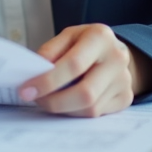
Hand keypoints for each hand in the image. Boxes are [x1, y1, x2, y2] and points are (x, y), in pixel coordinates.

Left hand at [17, 24, 139, 117]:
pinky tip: (67, 103)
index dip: (48, 81)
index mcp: (101, 37)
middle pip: (85, 92)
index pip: (73, 64)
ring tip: (49, 100)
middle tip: (36, 100)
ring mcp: (125, 80)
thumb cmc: (85, 43)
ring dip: (64, 109)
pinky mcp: (125, 98)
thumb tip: (34, 73)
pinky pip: (97, 114)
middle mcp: (117, 58)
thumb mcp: (67, 36)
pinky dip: (76, 112)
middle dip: (55, 101)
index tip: (27, 90)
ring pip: (90, 108)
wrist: (114, 50)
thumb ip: (50, 51)